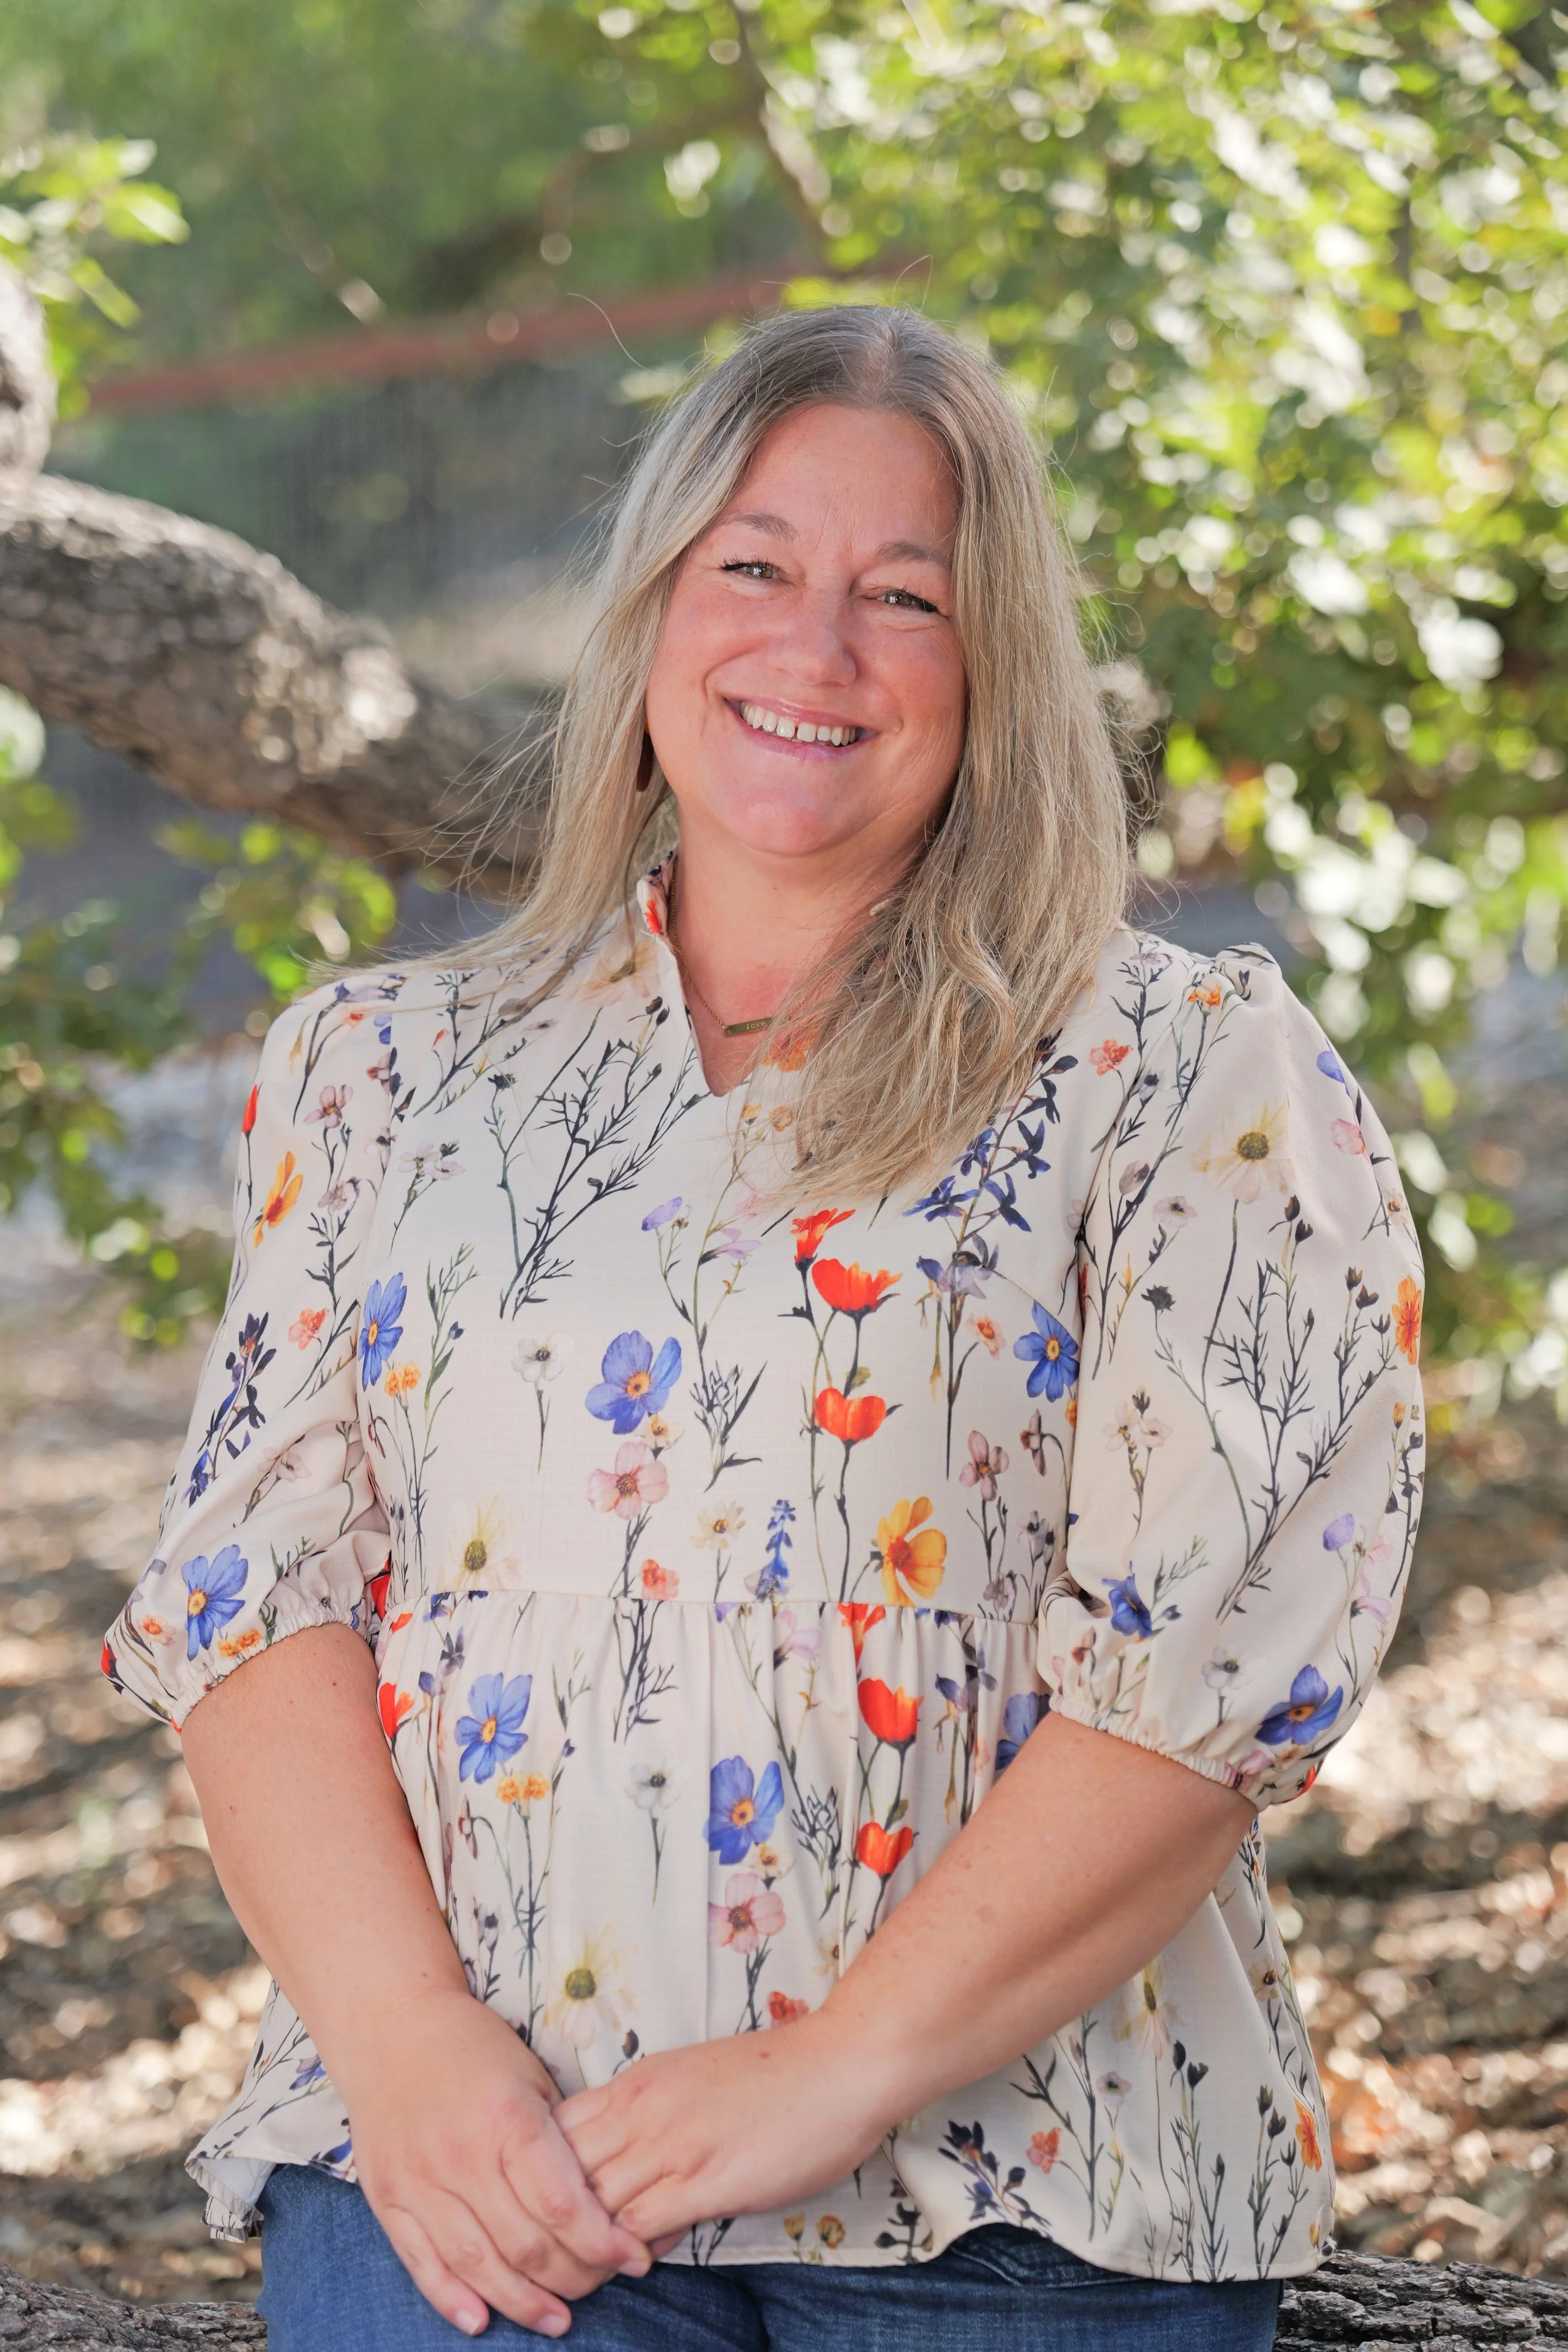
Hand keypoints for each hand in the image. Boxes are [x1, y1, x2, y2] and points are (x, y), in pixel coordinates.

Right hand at [334, 1987, 651, 2336]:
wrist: (391, 2026)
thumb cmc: (473, 2047)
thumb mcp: (531, 2078)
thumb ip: (560, 2140)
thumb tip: (601, 2204)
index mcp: (508, 2119)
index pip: (563, 2205)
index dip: (605, 2243)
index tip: (636, 2258)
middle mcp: (462, 2155)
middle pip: (525, 2243)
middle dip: (573, 2277)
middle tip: (602, 2286)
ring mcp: (420, 2181)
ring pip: (477, 2264)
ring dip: (522, 2302)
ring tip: (557, 2320)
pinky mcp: (388, 2198)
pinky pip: (422, 2263)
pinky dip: (452, 2299)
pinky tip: (482, 2320)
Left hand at [556, 2012, 892, 2248]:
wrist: (840, 2064)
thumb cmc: (776, 2074)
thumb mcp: (695, 2079)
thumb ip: (654, 2120)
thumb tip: (633, 2180)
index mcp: (637, 2082)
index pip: (554, 2130)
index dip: (539, 2173)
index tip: (547, 2207)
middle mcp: (642, 2110)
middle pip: (557, 2170)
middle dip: (546, 2217)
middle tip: (552, 2254)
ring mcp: (671, 2145)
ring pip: (588, 2204)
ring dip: (581, 2244)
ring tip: (586, 2270)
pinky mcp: (705, 2180)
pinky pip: (637, 2225)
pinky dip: (626, 2250)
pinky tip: (636, 2263)